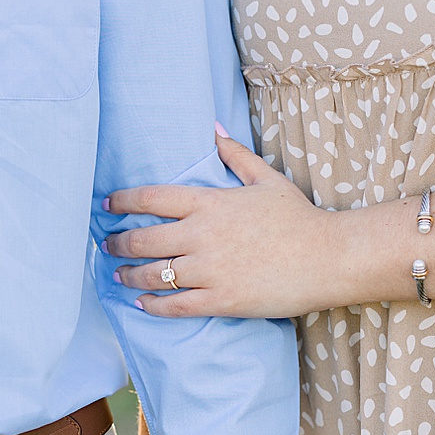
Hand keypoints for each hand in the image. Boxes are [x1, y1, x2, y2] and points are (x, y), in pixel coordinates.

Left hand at [106, 127, 345, 318]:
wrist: (328, 258)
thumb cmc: (298, 217)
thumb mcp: (266, 179)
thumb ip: (234, 154)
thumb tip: (213, 128)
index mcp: (210, 203)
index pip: (151, 198)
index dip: (122, 202)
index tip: (106, 206)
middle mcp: (202, 235)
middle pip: (143, 239)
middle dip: (117, 244)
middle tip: (107, 246)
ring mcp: (209, 270)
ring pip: (153, 275)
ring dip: (129, 275)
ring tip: (119, 274)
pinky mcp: (220, 300)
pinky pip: (174, 306)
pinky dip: (152, 305)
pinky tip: (142, 303)